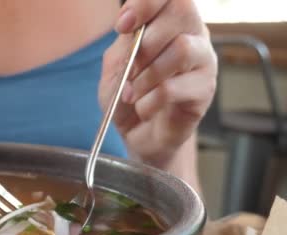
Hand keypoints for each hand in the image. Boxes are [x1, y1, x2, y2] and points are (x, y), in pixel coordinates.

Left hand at [99, 0, 216, 166]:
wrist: (139, 135)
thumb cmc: (127, 97)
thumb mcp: (115, 66)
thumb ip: (124, 42)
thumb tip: (130, 25)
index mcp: (168, 22)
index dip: (145, 3)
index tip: (122, 25)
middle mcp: (192, 34)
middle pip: (182, 11)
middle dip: (146, 41)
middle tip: (131, 67)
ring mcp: (203, 61)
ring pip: (182, 49)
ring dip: (147, 75)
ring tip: (132, 93)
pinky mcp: (205, 90)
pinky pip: (175, 87)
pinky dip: (149, 101)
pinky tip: (143, 108)